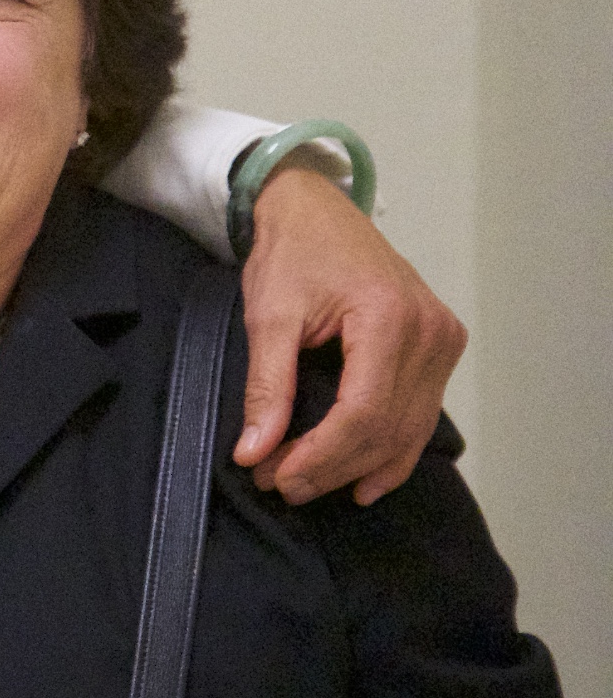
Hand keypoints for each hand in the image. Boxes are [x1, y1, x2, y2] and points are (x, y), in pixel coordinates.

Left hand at [234, 163, 463, 504]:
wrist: (318, 212)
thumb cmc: (292, 254)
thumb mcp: (269, 316)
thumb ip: (265, 386)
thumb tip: (254, 452)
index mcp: (390, 319)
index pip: (362, 413)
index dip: (320, 456)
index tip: (276, 477)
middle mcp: (430, 333)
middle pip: (387, 428)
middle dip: (333, 466)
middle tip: (281, 485)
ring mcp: (443, 341)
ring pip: (409, 429)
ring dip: (359, 466)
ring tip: (309, 485)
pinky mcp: (442, 347)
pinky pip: (421, 414)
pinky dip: (392, 450)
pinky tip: (364, 480)